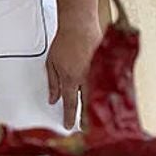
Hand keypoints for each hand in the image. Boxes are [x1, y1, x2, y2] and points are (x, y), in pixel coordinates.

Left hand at [46, 14, 101, 129]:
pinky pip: (105, 85)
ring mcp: (97, 74)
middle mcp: (85, 79)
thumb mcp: (50, 63)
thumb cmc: (65, 41)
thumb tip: (52, 98)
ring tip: (94, 120)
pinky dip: (104, 95)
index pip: (70, 104)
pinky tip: (104, 102)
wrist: (80, 26)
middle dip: (86, 119)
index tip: (68, 125)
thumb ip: (52, 83)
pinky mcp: (105, 68)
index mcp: (70, 79)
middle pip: (87, 105)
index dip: (69, 117)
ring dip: (96, 109)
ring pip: (98, 97)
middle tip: (84, 129)